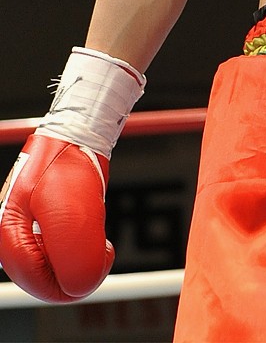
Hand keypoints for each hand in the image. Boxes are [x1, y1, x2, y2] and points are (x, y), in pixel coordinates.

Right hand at [0, 46, 144, 301]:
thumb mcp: (75, 210)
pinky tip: (95, 237)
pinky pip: (57, 248)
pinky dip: (78, 247)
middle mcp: (9, 230)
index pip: (31, 275)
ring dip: (76, 260)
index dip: (64, 283)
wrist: (79, 132)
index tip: (93, 274)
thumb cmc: (70, 162)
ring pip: (50, 263)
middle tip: (102, 260)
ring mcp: (23, 224)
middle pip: (38, 275)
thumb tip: (80, 286)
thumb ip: (74, 254)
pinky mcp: (38, 219)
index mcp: (7, 229)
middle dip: (71, 274)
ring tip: (101, 245)